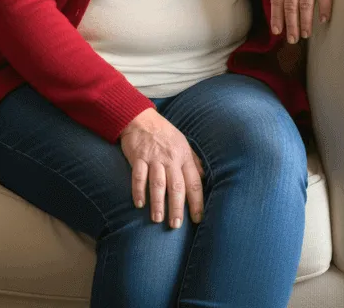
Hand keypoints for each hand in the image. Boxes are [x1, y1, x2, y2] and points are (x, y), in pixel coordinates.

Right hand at [119, 108, 204, 228]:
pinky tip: (139, 204)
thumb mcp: (183, 143)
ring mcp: (154, 158)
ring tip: (157, 219)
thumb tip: (204, 177)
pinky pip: (138, 176)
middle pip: (176, 186)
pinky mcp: (138, 157)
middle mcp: (171, 158)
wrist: (141, 118)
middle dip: (177, 207)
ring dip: (158, 203)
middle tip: (176, 225)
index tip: (198, 219)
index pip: (194, 182)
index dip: (197, 202)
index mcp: (184, 156)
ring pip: (158, 183)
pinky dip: (138, 190)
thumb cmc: (164, 133)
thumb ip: (193, 160)